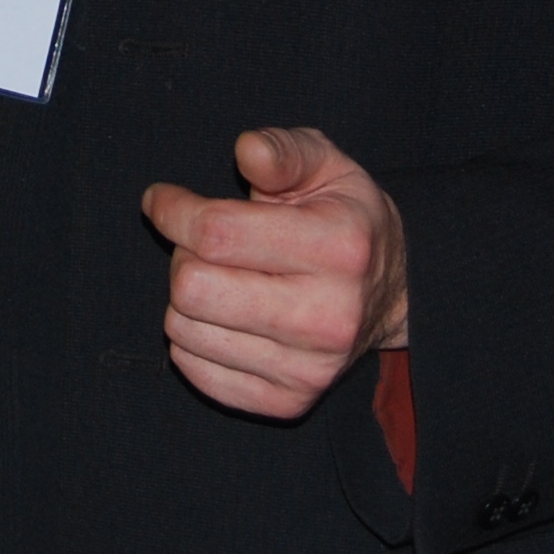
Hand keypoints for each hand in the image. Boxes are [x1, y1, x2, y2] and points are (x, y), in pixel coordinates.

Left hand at [143, 125, 407, 419]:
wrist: (392, 293)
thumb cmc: (343, 215)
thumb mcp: (325, 163)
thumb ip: (283, 151)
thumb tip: (246, 150)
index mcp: (338, 247)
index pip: (217, 233)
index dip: (173, 210)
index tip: (161, 199)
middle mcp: (327, 317)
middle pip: (192, 288)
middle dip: (181, 253)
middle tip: (201, 241)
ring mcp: (309, 369)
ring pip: (184, 331)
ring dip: (185, 296)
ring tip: (220, 276)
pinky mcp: (289, 403)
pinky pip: (195, 372)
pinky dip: (192, 337)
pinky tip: (221, 314)